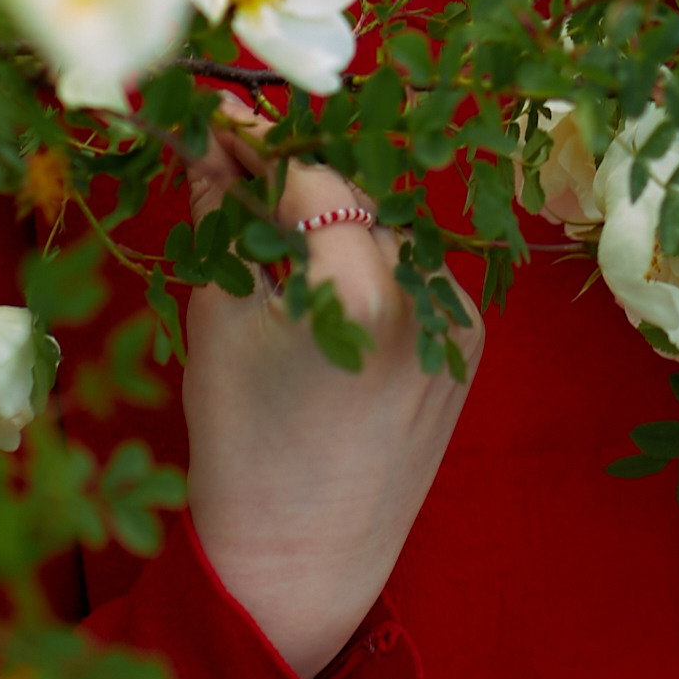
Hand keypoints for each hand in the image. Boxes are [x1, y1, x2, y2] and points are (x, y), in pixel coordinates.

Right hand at [179, 97, 481, 678]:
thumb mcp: (219, 324)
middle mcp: (427, 299)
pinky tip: (327, 269)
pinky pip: (418, 274)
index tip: (219, 120)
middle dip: (297, 174)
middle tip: (236, 152)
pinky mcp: (471, 346)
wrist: (304, 558)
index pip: (313, 182)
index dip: (260, 145)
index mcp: (359, 295)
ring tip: (276, 212)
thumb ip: (224, 222)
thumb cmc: (240, 449)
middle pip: (359, 197)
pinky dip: (373, 259)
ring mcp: (461, 323)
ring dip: (339, 215)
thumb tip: (207, 144)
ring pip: (392, 229)